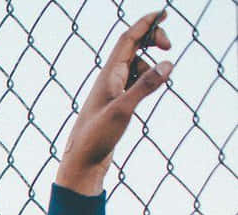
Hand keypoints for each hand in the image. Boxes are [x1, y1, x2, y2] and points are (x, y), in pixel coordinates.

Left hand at [55, 8, 173, 195]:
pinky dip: (146, 80)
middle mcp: (108, 80)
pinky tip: (150, 90)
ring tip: (159, 79)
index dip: (146, 23)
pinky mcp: (114, 106)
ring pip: (135, 66)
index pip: (128, 39)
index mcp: (108, 76)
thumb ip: (145, 86)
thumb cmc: (95, 138)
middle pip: (132, 47)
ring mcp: (111, 93)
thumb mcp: (122, 110)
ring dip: (150, 64)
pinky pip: (133, 83)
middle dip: (152, 39)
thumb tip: (168, 63)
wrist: (82, 163)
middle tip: (170, 47)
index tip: (165, 12)